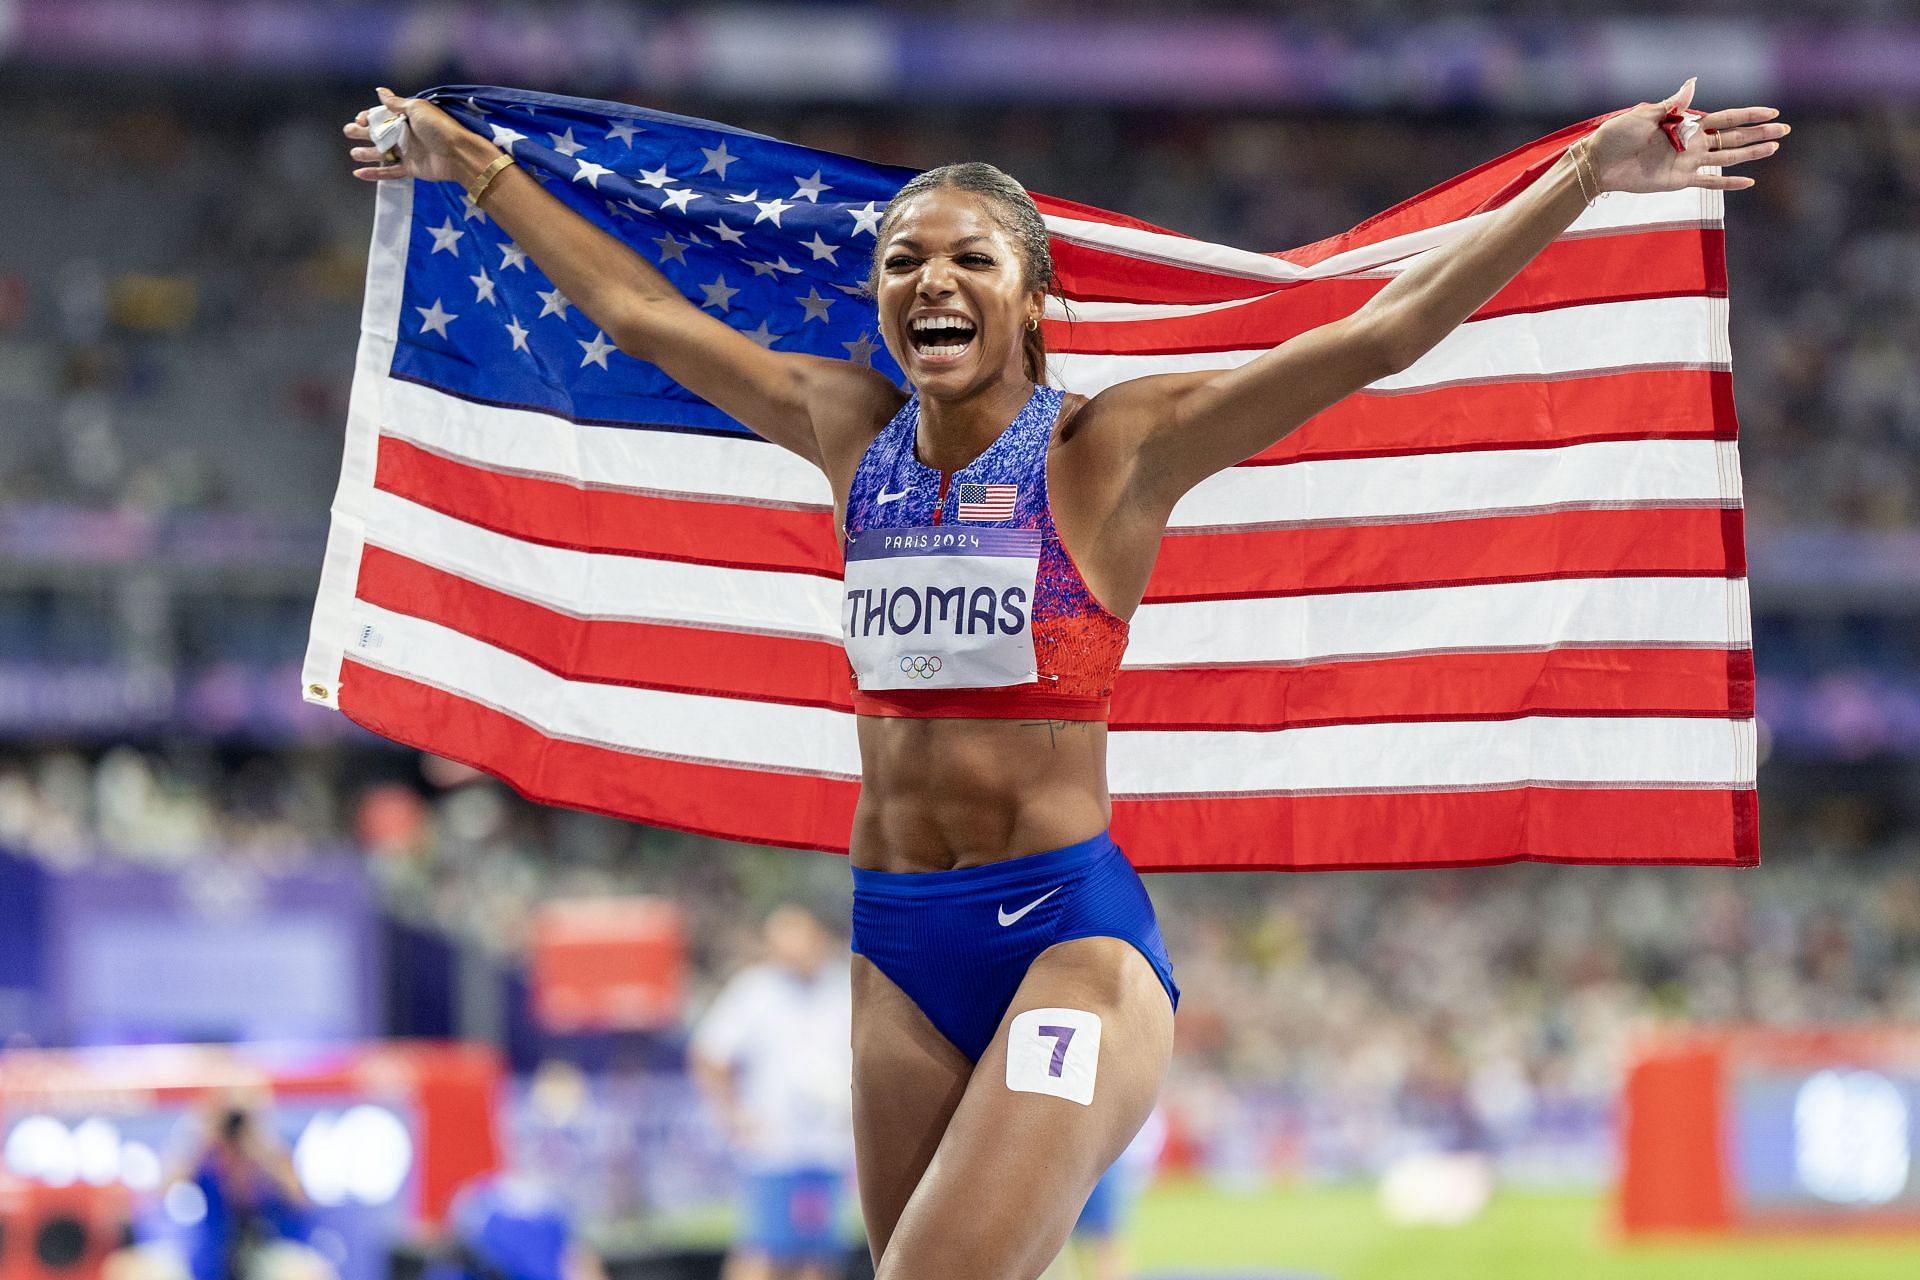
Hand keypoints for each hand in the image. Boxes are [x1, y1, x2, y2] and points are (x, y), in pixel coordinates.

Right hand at [342, 86, 492, 185]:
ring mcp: (408, 152)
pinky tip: (358, 174)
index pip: (383, 116)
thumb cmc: (439, 127)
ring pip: (382, 153)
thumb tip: (380, 91)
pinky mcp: (411, 169)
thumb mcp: (417, 109)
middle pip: (380, 133)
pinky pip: (389, 172)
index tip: (359, 119)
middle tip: (348, 131)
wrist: (458, 153)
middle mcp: (406, 134)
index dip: (369, 117)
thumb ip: (397, 103)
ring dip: (367, 153)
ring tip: (353, 153)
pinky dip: (374, 174)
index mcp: (408, 118)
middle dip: (363, 132)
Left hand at [1585, 77, 1789, 194]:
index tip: (1771, 112)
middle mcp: (1690, 143)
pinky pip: (1708, 182)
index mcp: (1684, 124)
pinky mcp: (1677, 181)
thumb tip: (1694, 82)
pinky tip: (1748, 182)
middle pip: (1732, 138)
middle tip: (1784, 130)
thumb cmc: (1617, 135)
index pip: (1724, 118)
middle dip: (1758, 134)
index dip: (1748, 115)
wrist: (1597, 162)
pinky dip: (1727, 183)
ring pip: (1726, 158)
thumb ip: (1673, 104)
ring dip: (1751, 154)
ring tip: (1774, 148)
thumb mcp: (1645, 114)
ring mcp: (1686, 163)